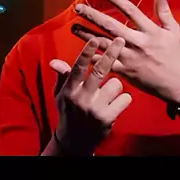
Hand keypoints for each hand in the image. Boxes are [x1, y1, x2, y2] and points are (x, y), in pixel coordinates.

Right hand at [50, 37, 132, 155]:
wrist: (75, 141)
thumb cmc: (69, 111)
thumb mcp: (60, 94)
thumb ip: (62, 77)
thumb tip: (54, 62)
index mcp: (69, 89)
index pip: (78, 67)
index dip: (87, 53)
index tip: (94, 39)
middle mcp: (82, 98)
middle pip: (100, 71)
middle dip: (111, 54)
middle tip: (121, 40)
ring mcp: (95, 109)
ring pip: (116, 83)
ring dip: (115, 85)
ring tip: (107, 93)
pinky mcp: (108, 118)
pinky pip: (125, 98)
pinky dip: (122, 99)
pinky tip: (114, 104)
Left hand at [73, 0, 179, 103]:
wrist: (177, 84)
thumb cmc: (175, 55)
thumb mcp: (173, 30)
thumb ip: (164, 10)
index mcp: (149, 31)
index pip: (130, 10)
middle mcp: (137, 43)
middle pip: (111, 26)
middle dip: (93, 16)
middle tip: (78, 8)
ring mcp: (130, 58)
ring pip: (104, 44)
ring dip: (87, 35)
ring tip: (73, 27)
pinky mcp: (125, 71)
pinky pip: (105, 64)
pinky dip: (93, 58)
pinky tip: (80, 52)